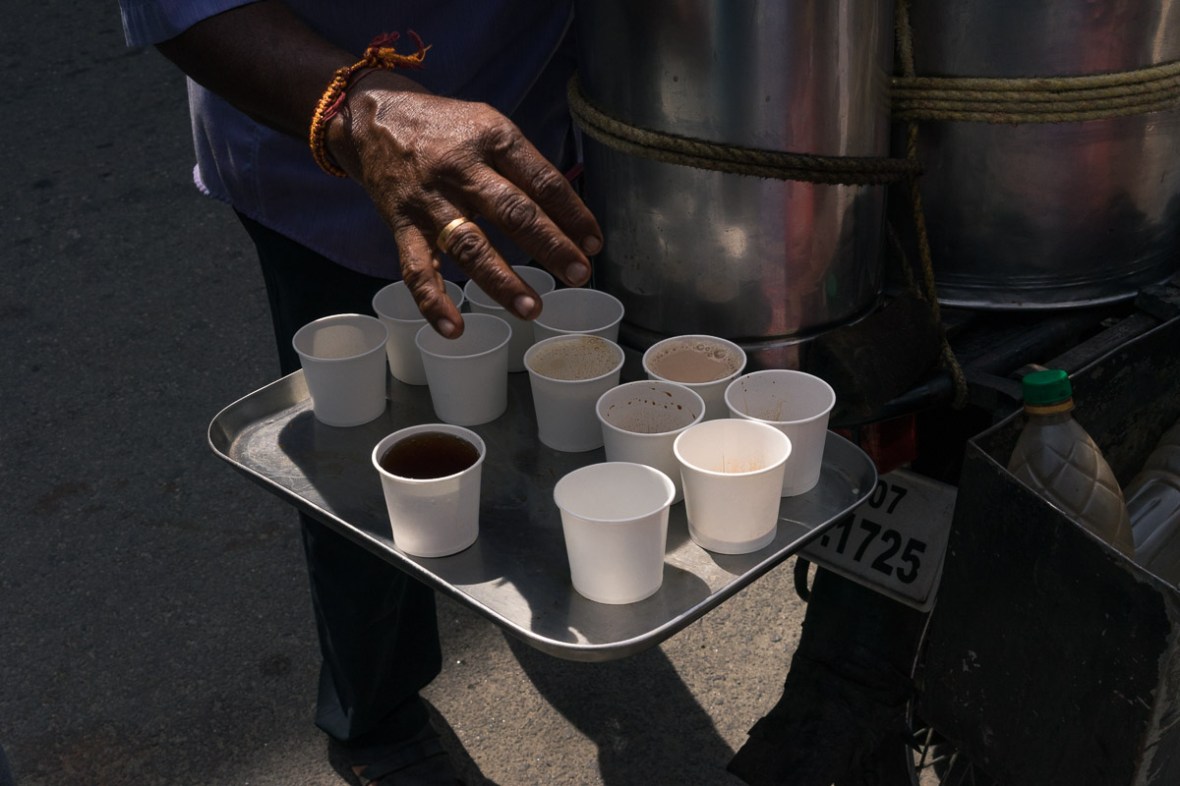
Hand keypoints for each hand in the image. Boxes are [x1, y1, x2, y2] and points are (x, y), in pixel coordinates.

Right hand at [326, 72, 603, 337]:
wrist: (373, 119)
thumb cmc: (446, 128)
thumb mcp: (489, 126)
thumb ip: (523, 166)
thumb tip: (568, 216)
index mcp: (492, 138)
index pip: (542, 181)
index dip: (573, 213)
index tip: (594, 243)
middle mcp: (461, 169)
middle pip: (513, 212)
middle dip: (550, 246)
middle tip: (579, 274)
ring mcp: (429, 200)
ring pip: (469, 246)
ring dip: (502, 281)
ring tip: (532, 309)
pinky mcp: (401, 225)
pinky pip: (417, 269)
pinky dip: (433, 302)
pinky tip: (454, 329)